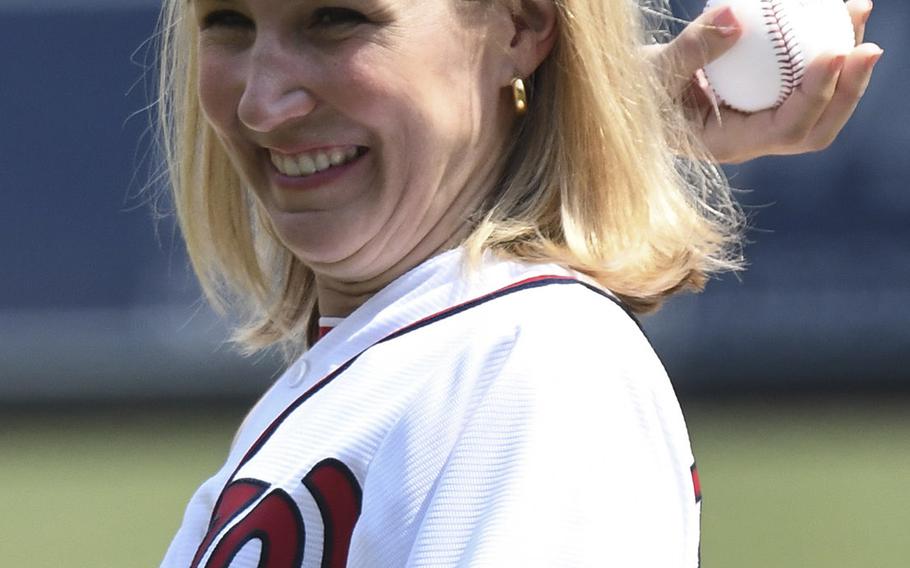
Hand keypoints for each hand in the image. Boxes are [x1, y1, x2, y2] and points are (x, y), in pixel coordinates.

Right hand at [648, 0, 882, 163]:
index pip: (785, 130)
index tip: (833, 50)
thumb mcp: (653, 70)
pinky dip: (824, 49)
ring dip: (846, 67)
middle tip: (867, 46)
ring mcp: (759, 122)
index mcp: (727, 145)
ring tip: (857, 12)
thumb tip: (738, 15)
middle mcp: (750, 140)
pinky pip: (803, 81)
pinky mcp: (764, 100)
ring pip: (818, 107)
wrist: (631, 91)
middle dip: (848, 90)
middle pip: (815, 129)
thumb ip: (691, 48)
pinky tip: (835, 12)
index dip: (816, 95)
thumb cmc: (635, 87)